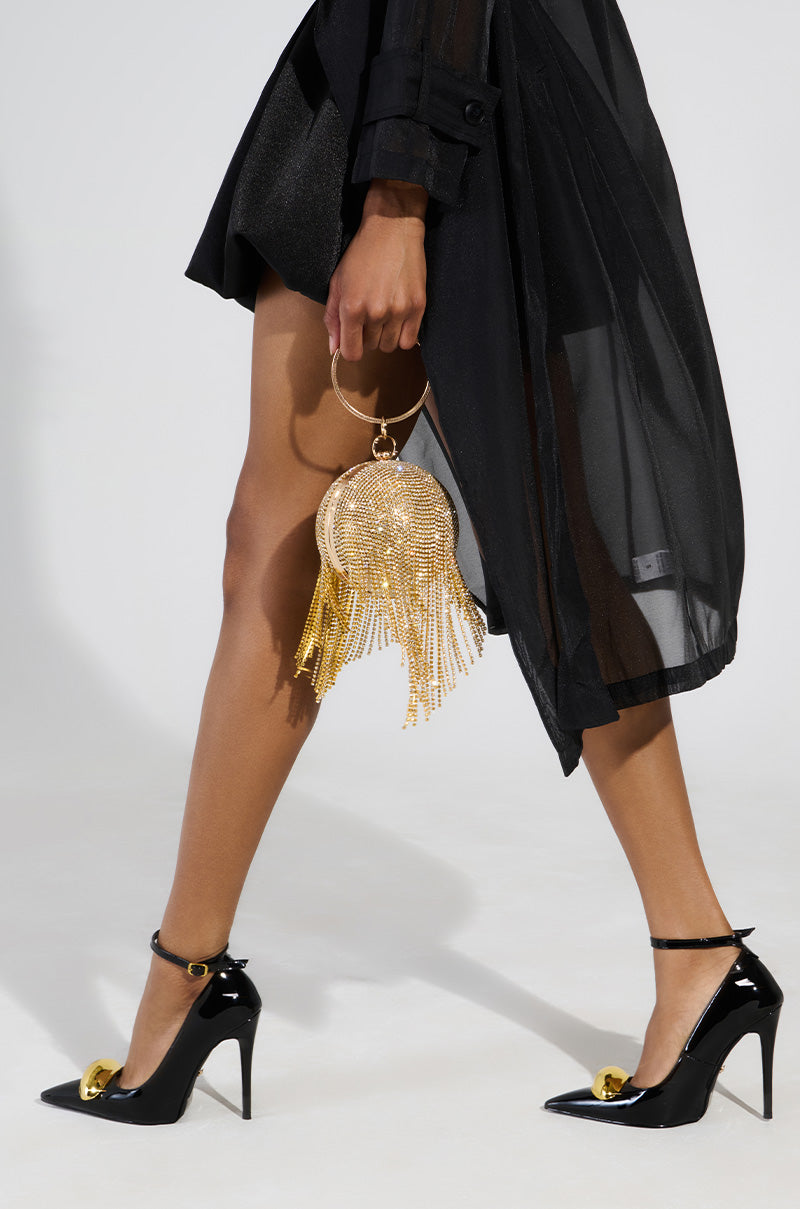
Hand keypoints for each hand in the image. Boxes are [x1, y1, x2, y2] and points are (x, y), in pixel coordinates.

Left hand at [324, 179, 427, 360]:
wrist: (392, 228)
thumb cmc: (362, 253)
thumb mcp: (338, 283)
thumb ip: (333, 319)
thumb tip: (333, 349)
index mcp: (352, 307)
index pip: (351, 353)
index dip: (350, 349)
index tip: (353, 339)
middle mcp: (376, 312)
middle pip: (371, 347)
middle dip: (367, 336)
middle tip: (369, 314)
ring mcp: (399, 310)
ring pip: (390, 346)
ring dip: (385, 335)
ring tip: (384, 314)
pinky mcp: (418, 306)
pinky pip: (409, 340)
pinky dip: (402, 334)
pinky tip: (398, 318)